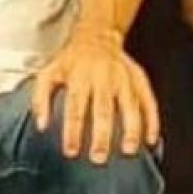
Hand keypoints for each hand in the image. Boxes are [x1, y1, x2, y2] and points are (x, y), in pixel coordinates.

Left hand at [31, 26, 159, 163]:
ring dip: (130, 130)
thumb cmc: (71, 61)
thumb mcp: (48, 73)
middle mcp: (103, 76)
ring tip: (128, 150)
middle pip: (103, 109)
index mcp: (79, 76)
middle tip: (98, 158)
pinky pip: (149, 101)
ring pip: (130, 106)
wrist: (96, 36)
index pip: (75, 107)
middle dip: (102, 136)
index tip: (71, 152)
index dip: (73, 131)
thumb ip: (40, 99)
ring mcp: (124, 77)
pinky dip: (152, 121)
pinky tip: (150, 139)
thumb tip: (41, 126)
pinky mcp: (139, 79)